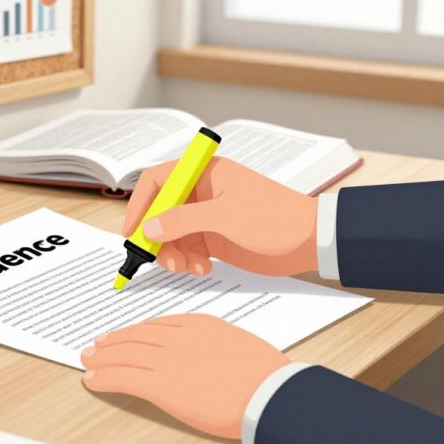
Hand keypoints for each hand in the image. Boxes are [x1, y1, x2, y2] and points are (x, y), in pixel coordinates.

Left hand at [81, 314, 289, 438]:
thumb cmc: (266, 377)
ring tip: (88, 360)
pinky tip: (92, 380)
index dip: (136, 331)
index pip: (158, 325)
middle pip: (137, 336)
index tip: (124, 334)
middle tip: (97, 345)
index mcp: (200, 324)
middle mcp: (180, 337)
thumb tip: (207, 359)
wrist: (270, 394)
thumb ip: (216, 347)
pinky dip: (105, 378)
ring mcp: (169, 360)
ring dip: (102, 358)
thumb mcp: (238, 347)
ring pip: (126, 354)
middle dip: (114, 342)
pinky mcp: (162, 385)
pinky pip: (125, 378)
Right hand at [124, 157, 317, 276]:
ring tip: (186, 268)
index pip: (158, 180)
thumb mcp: (225, 216)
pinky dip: (188, 261)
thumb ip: (183, 220)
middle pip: (161, 211)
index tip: (132, 230)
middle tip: (161, 259)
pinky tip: (202, 269)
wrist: (311, 239)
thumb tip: (150, 227)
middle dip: (157, 237)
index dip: (140, 203)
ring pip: (172, 234)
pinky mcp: (215, 238)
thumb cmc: (275, 217)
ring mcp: (207, 216)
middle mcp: (201, 193)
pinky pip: (188, 248)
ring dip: (173, 253)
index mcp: (204, 174)